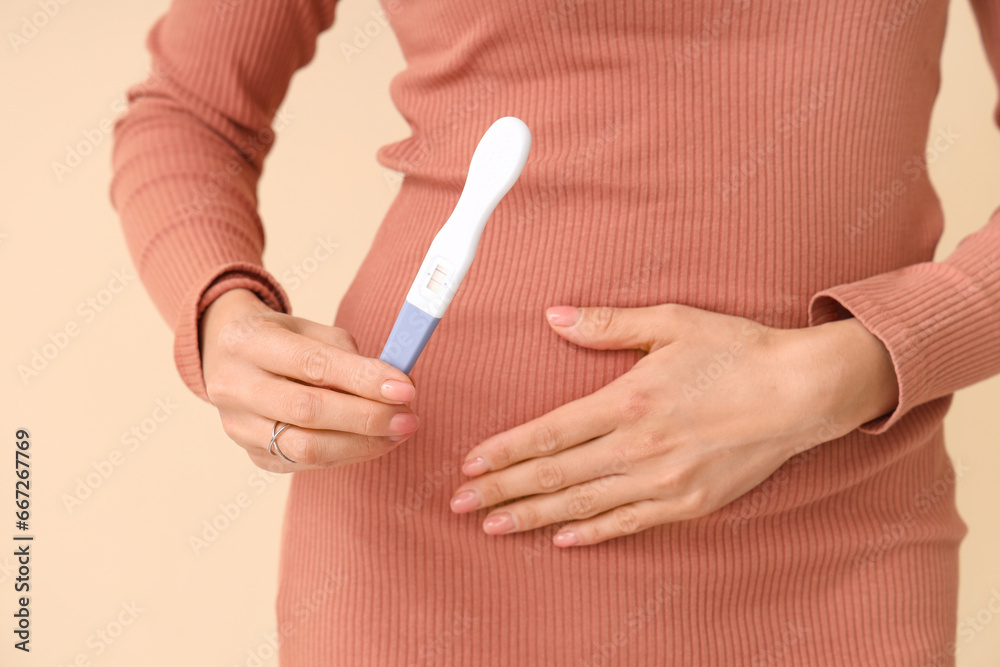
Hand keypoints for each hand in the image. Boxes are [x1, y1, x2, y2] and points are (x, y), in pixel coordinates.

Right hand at [200, 288, 419, 471]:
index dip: (363, 379)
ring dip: (362, 444)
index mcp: (247, 341)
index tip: (404, 388)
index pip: (312, 364)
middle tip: (409, 417)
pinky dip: (347, 453)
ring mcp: (238, 426)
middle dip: (366, 417)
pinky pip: (306, 463)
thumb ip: (348, 354)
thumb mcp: (309, 329)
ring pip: (305, 447)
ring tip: (399, 432)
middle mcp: (234, 385)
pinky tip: (373, 442)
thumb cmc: (282, 340)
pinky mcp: (252, 454)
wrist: (229, 358)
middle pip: (307, 411)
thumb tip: (395, 386)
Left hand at [449, 303, 898, 545]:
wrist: (801, 392)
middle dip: (503, 491)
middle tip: (460, 505)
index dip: (505, 451)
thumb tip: (553, 315)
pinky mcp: (689, 503)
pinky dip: (592, 533)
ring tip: (494, 527)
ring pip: (584, 505)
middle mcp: (639, 447)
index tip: (470, 464)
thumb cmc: (736, 351)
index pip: (549, 433)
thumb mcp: (671, 322)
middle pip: (555, 475)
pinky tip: (562, 539)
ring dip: (533, 517)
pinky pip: (630, 523)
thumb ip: (607, 324)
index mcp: (628, 400)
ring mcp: (664, 481)